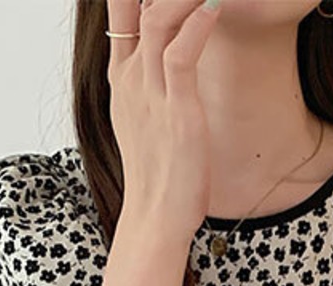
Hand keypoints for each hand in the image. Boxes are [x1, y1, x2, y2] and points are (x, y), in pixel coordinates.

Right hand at [106, 0, 223, 242]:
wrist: (155, 217)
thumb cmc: (158, 171)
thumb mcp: (146, 116)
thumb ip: (152, 79)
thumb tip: (170, 56)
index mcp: (121, 76)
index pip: (119, 9)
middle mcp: (130, 77)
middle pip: (134, 3)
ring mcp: (150, 93)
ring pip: (157, 18)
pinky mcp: (176, 111)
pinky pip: (180, 53)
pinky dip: (198, 24)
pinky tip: (214, 8)